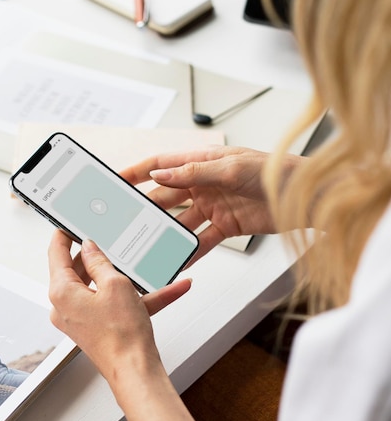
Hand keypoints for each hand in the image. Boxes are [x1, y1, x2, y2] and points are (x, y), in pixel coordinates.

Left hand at [48, 231, 191, 383]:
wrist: (135, 370)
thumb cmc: (122, 334)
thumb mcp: (115, 284)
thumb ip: (99, 261)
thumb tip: (90, 247)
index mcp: (62, 293)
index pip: (56, 254)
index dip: (63, 236)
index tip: (68, 224)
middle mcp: (65, 307)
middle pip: (78, 270)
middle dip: (97, 256)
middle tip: (107, 239)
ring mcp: (81, 318)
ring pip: (100, 287)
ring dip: (124, 277)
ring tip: (142, 264)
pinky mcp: (96, 327)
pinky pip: (114, 304)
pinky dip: (137, 297)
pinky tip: (167, 290)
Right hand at [121, 146, 301, 258]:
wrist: (304, 196)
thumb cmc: (274, 172)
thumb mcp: (230, 168)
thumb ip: (193, 173)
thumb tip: (161, 175)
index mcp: (202, 161)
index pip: (162, 165)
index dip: (138, 172)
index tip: (117, 180)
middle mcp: (204, 183)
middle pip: (167, 196)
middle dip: (147, 208)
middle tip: (127, 220)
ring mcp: (213, 206)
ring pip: (181, 221)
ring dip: (166, 233)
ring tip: (148, 244)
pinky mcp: (225, 226)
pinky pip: (201, 240)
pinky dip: (189, 251)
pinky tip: (177, 258)